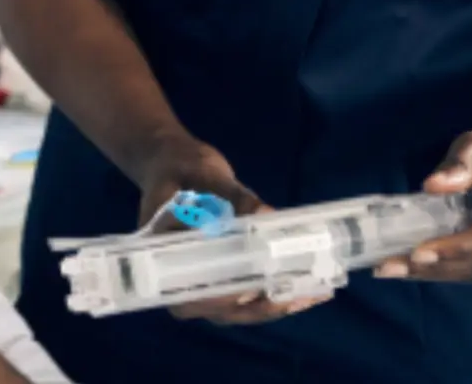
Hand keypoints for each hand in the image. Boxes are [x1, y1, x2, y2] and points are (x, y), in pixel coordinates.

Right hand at [133, 137, 330, 325]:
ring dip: (275, 302)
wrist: (176, 161)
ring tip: (311, 293)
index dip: (216, 302)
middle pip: (219, 309)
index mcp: (160, 257)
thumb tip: (265, 214)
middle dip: (259, 307)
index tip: (247, 293)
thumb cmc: (178, 166)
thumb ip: (233, 195)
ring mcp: (205, 276)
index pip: (185, 298)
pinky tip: (308, 284)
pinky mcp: (224, 269)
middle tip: (294, 297)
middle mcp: (180, 276)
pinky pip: (249, 288)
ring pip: (238, 305)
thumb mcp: (202, 175)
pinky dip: (277, 288)